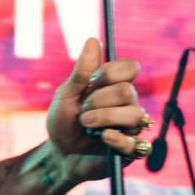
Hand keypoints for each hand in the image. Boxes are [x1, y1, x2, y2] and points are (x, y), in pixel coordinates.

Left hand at [46, 37, 146, 178]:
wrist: (57, 155)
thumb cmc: (63, 123)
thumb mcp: (66, 95)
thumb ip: (81, 72)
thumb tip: (93, 39)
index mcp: (114, 87)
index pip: (130, 67)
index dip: (112, 72)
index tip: (91, 81)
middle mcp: (127, 105)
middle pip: (128, 92)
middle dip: (98, 100)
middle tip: (82, 111)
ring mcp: (131, 128)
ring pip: (135, 115)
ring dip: (104, 118)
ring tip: (85, 125)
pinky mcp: (130, 151)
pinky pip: (137, 143)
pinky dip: (118, 139)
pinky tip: (103, 138)